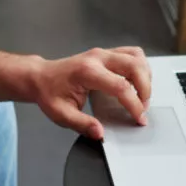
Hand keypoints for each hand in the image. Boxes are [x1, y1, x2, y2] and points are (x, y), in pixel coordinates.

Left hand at [33, 47, 151, 139]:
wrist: (40, 77)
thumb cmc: (49, 93)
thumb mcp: (61, 114)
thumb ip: (81, 124)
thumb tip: (99, 132)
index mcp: (87, 72)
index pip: (121, 86)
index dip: (134, 104)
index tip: (139, 118)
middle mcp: (98, 58)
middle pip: (135, 66)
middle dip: (145, 89)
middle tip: (143, 108)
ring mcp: (103, 53)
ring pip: (136, 56)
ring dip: (145, 76)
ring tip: (142, 96)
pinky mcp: (106, 53)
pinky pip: (132, 54)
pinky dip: (140, 67)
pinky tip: (137, 82)